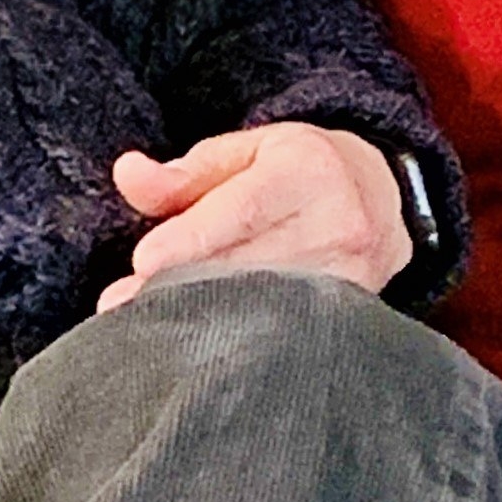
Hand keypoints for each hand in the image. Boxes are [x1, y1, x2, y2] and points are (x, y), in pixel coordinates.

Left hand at [97, 125, 410, 311]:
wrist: (380, 198)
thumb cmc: (296, 171)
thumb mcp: (245, 153)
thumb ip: (183, 172)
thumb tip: (127, 174)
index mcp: (308, 171)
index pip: (245, 209)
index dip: (193, 239)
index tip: (144, 262)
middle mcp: (338, 225)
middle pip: (248, 267)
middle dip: (180, 289)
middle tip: (121, 307)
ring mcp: (349, 278)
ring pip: (264, 308)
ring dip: (202, 321)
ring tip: (149, 329)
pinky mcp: (350, 316)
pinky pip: (284, 334)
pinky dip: (236, 341)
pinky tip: (199, 348)